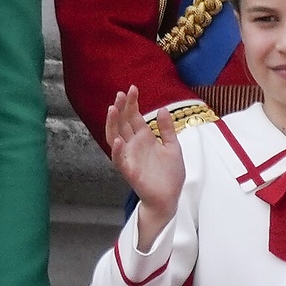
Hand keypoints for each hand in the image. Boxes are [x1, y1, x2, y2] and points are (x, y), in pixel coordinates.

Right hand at [106, 85, 184, 225]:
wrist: (171, 196)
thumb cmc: (170, 173)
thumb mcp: (173, 146)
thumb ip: (167, 129)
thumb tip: (162, 109)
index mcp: (144, 138)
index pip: (133, 117)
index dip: (132, 103)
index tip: (132, 88)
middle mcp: (134, 145)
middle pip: (122, 123)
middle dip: (121, 108)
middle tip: (121, 93)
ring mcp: (130, 158)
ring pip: (115, 138)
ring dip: (113, 124)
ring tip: (113, 109)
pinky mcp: (130, 172)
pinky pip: (119, 161)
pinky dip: (117, 151)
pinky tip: (118, 140)